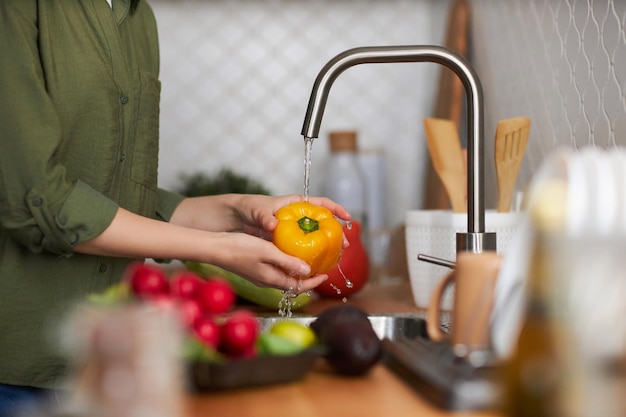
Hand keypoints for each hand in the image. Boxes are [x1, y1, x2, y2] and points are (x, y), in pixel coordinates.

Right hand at [206, 230, 329, 291]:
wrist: (216, 248)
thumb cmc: (240, 248)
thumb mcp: (268, 252)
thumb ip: (288, 261)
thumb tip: (307, 270)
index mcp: (272, 279)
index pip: (298, 287)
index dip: (313, 282)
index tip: (325, 274)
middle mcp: (267, 280)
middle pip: (292, 284)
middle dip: (307, 277)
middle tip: (320, 266)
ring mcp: (260, 275)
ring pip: (284, 276)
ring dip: (296, 271)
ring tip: (307, 259)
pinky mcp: (254, 268)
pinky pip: (275, 270)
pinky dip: (286, 265)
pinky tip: (287, 252)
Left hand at [234, 194, 350, 247]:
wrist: (239, 217)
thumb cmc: (250, 208)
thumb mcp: (258, 211)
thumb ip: (265, 218)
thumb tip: (273, 225)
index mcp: (296, 203)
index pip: (322, 203)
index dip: (336, 209)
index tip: (347, 217)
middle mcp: (299, 215)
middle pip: (324, 222)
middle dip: (337, 232)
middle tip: (345, 245)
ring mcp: (296, 227)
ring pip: (316, 235)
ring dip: (327, 245)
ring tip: (336, 257)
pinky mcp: (290, 239)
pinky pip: (305, 245)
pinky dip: (313, 253)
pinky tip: (317, 263)